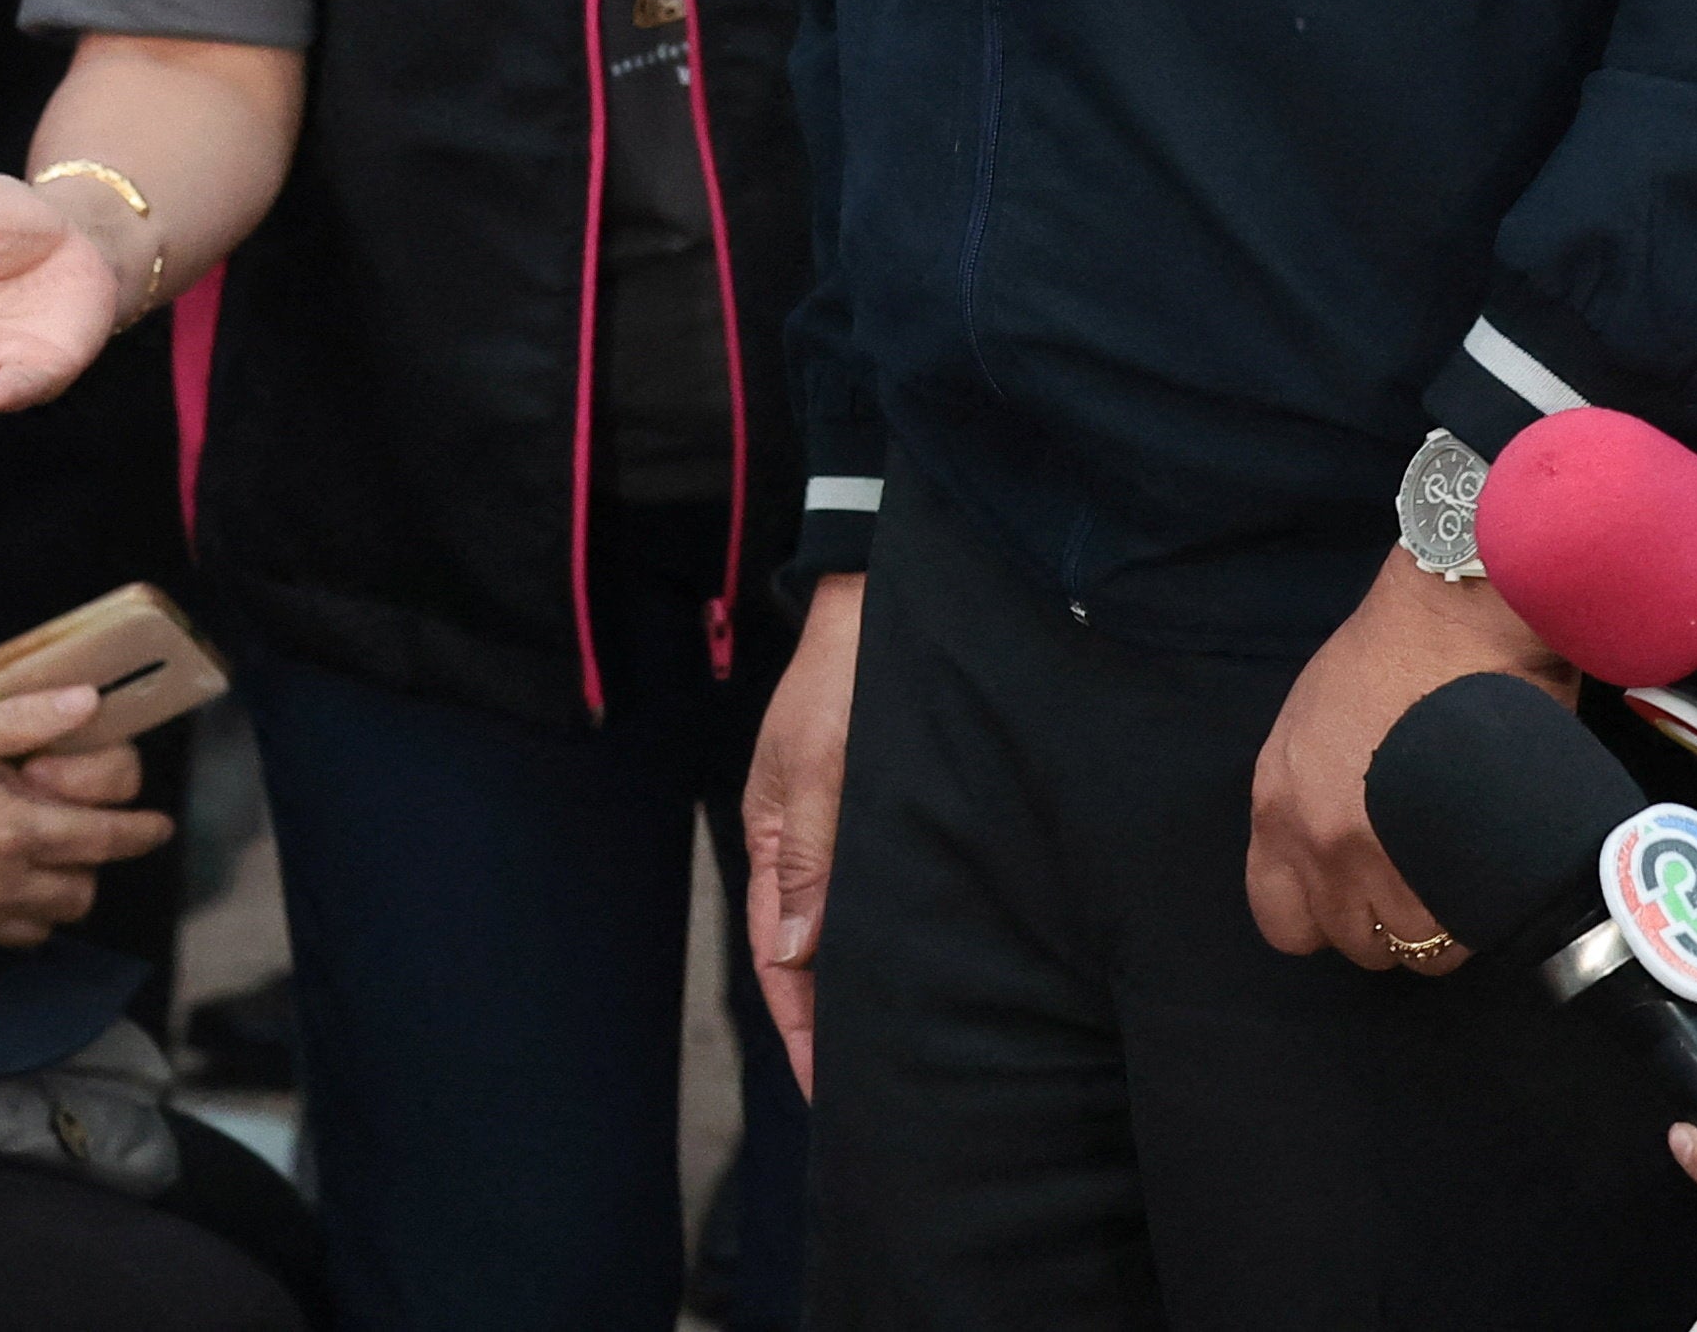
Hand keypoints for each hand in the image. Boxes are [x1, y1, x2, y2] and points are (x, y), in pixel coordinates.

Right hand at [0, 683, 169, 955]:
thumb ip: (22, 720)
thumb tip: (85, 704)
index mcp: (18, 829)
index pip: (104, 838)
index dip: (139, 832)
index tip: (157, 827)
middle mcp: (6, 885)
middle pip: (81, 891)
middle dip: (93, 864)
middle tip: (78, 833)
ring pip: (44, 924)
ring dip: (52, 895)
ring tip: (33, 862)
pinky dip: (7, 918)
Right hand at [742, 571, 859, 1083]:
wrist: (875, 600)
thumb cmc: (841, 674)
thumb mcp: (817, 761)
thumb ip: (809, 856)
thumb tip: (796, 954)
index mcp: (772, 842)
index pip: (780, 964)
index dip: (805, 1034)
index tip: (833, 1096)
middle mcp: (802, 849)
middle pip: (810, 962)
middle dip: (833, 1029)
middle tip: (880, 1096)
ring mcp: (838, 834)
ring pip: (846, 934)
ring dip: (864, 989)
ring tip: (907, 1051)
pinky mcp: (875, 816)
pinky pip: (875, 898)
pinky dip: (890, 942)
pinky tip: (924, 966)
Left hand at [1241, 555, 1569, 966]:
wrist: (1458, 615)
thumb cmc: (1390, 652)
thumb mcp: (1311, 725)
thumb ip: (1310, 796)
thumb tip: (1338, 857)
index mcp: (1278, 806)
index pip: (1283, 922)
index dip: (1329, 919)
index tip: (1364, 898)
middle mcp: (1321, 843)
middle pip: (1357, 943)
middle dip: (1394, 923)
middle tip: (1427, 878)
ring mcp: (1386, 857)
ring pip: (1417, 947)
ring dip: (1445, 923)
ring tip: (1468, 873)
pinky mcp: (1453, 858)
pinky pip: (1467, 933)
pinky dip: (1485, 916)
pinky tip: (1496, 875)